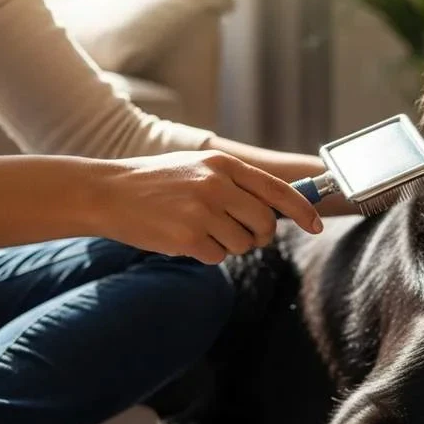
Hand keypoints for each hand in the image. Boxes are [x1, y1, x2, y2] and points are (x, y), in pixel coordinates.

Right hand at [91, 150, 321, 263]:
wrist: (107, 192)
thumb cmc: (157, 183)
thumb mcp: (198, 169)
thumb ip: (236, 184)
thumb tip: (278, 208)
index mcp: (223, 165)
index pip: (277, 190)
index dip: (303, 210)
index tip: (316, 226)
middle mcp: (217, 185)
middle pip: (265, 224)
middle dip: (257, 236)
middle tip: (237, 234)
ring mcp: (203, 211)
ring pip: (242, 244)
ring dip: (226, 245)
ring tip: (198, 229)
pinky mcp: (188, 237)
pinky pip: (217, 257)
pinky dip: (204, 254)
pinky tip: (182, 238)